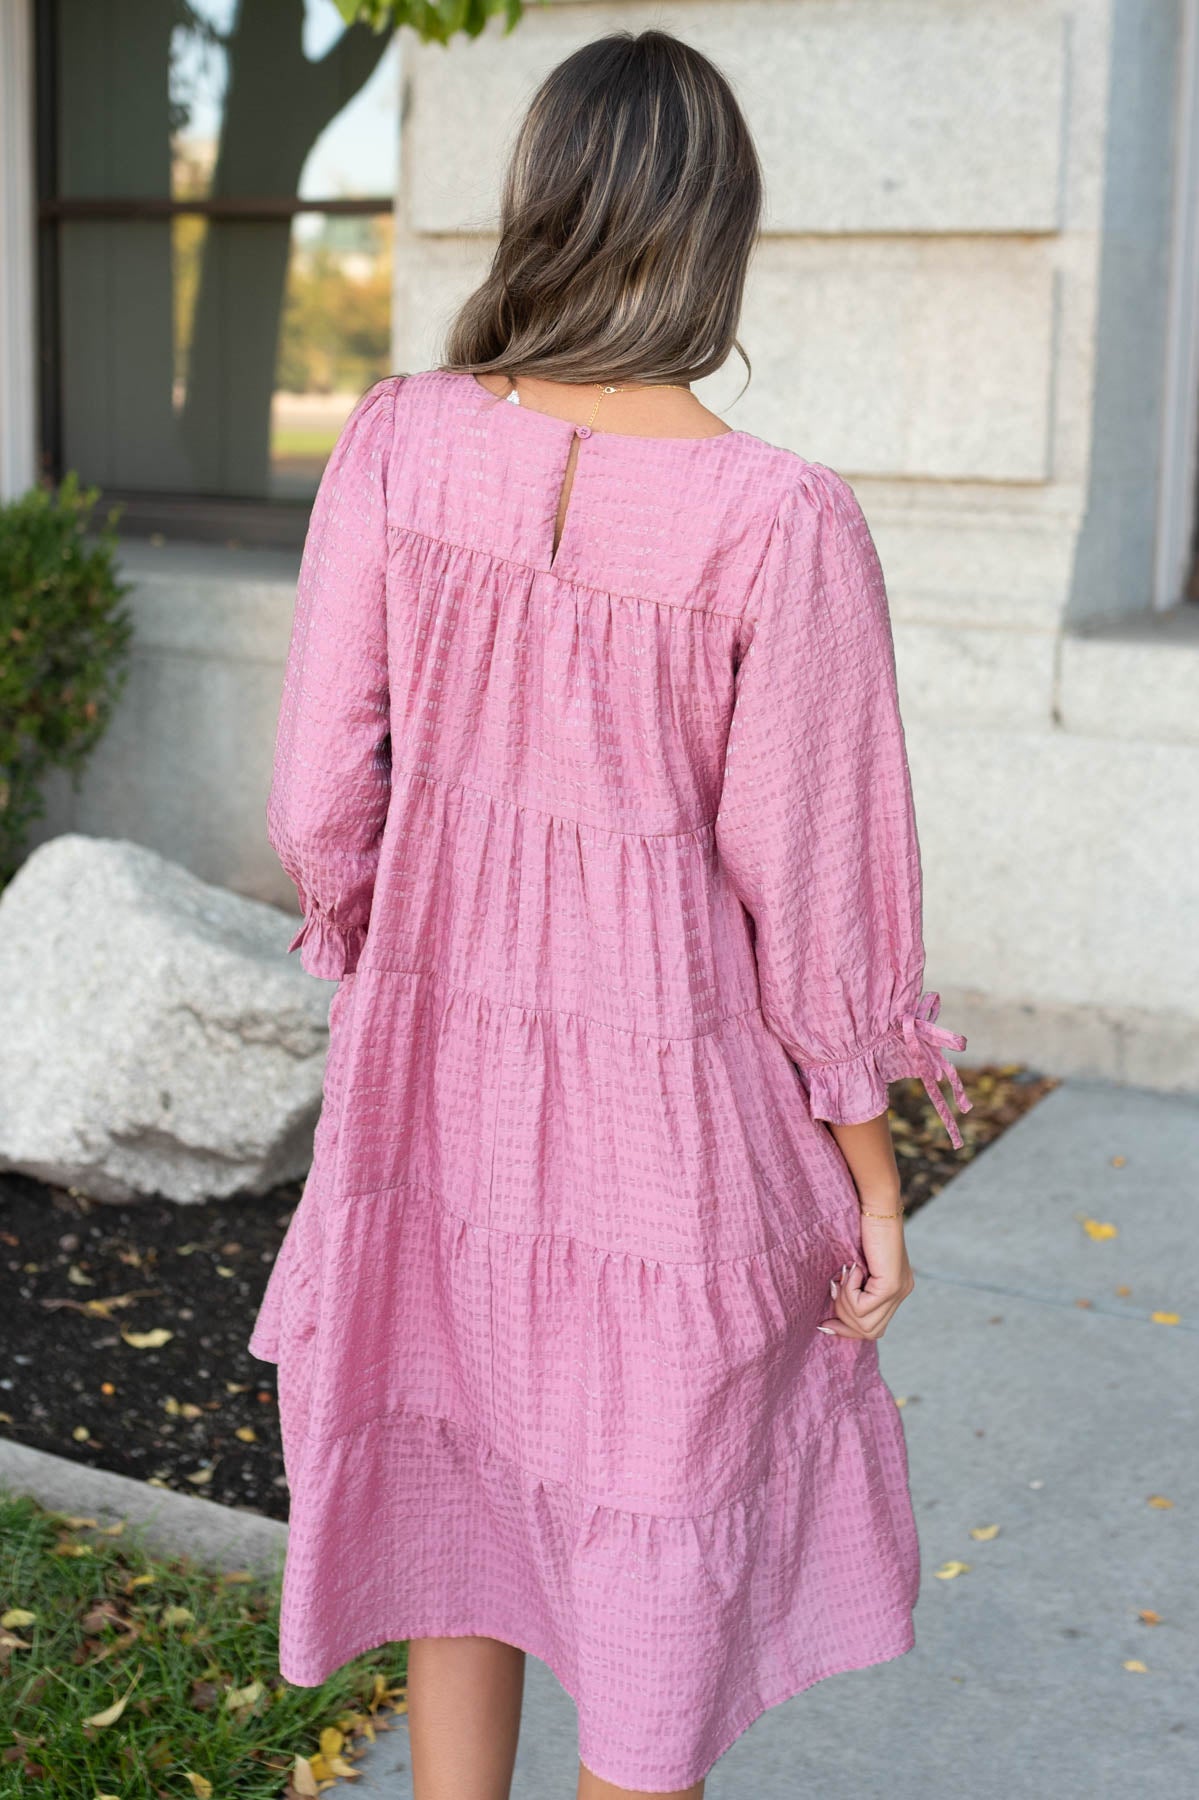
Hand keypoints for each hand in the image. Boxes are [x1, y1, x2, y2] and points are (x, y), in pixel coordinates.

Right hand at [817, 1216, 913, 1340]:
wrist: (874, 1204)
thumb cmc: (858, 1226)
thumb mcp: (854, 1265)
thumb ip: (853, 1288)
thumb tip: (830, 1319)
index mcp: (896, 1289)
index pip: (875, 1329)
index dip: (848, 1331)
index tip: (825, 1324)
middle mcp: (901, 1292)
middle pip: (870, 1331)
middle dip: (844, 1317)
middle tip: (834, 1288)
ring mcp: (899, 1290)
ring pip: (865, 1323)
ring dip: (845, 1303)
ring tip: (843, 1276)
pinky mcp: (891, 1285)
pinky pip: (862, 1307)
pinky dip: (849, 1291)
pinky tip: (852, 1268)